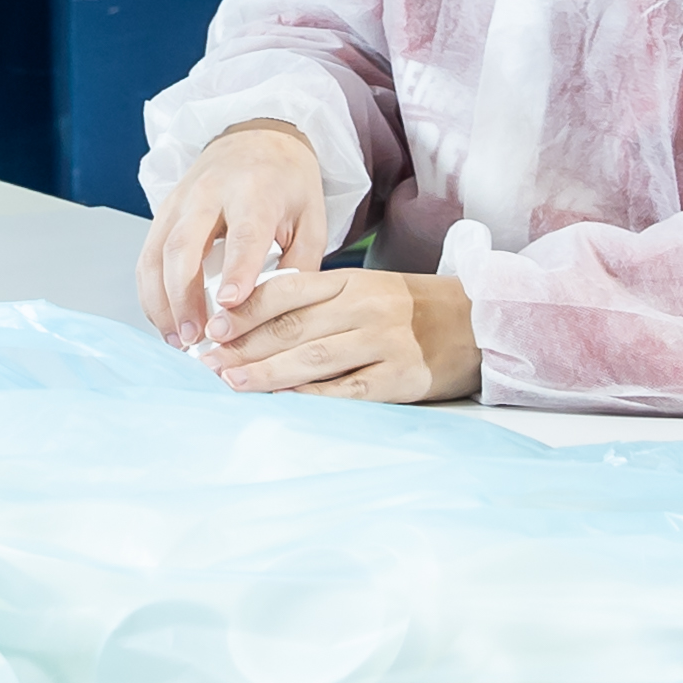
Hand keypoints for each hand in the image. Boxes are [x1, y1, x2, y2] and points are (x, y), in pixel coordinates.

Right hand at [138, 122, 331, 348]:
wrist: (256, 137)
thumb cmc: (287, 181)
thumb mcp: (312, 217)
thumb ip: (300, 264)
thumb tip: (281, 311)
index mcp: (255, 191)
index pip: (243, 234)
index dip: (237, 270)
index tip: (231, 305)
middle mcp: (209, 193)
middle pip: (184, 245)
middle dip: (184, 295)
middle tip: (195, 336)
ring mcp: (179, 202)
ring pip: (157, 254)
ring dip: (161, 301)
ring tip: (177, 339)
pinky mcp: (163, 212)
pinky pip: (147, 256)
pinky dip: (151, 293)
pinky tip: (165, 321)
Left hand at [195, 264, 480, 405]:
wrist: (477, 324)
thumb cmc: (409, 310)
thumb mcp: (366, 289)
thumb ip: (319, 300)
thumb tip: (253, 322)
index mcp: (351, 281)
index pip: (288, 290)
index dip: (247, 309)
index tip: (213, 325)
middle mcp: (364, 307)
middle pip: (292, 326)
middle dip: (244, 345)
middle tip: (206, 360)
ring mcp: (382, 343)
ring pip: (312, 358)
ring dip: (266, 372)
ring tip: (231, 382)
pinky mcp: (398, 378)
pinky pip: (345, 390)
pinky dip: (309, 396)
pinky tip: (280, 401)